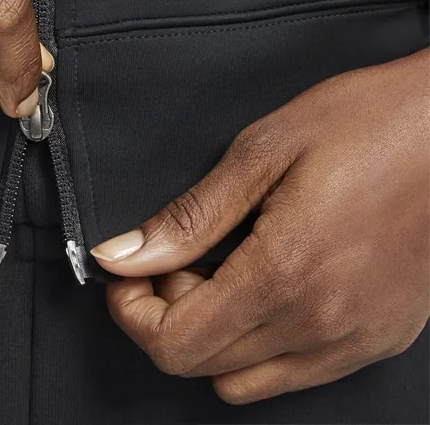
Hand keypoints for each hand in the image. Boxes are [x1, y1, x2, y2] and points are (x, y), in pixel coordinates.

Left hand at [91, 48, 429, 403]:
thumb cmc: (366, 122)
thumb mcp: (262, 152)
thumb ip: (188, 217)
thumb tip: (121, 256)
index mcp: (284, 275)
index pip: (174, 344)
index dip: (132, 311)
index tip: (128, 271)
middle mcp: (323, 325)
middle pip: (203, 364)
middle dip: (167, 314)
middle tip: (175, 255)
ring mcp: (358, 340)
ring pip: (247, 378)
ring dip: (212, 332)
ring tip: (220, 267)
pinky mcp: (381, 338)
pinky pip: (296, 372)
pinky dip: (259, 342)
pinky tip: (264, 282)